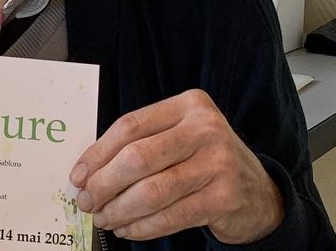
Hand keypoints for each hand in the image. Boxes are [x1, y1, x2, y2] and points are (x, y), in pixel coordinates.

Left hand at [70, 89, 283, 243]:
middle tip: (87, 202)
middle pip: (138, 158)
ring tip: (104, 218)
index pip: (130, 126)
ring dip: (119, 210)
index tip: (77, 176)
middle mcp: (206, 129)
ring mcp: (218, 163)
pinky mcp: (224, 198)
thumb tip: (87, 173)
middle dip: (104, 184)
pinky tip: (128, 229)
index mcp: (189, 105)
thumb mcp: (179, 138)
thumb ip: (141, 145)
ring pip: (152, 191)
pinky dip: (142, 227)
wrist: (258, 193)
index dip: (97, 154)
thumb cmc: (205, 162)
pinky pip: (170, 216)